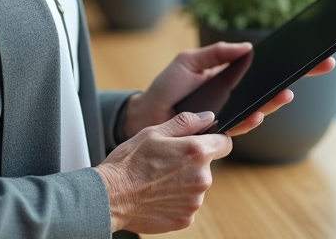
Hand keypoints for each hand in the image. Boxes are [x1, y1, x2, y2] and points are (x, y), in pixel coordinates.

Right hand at [95, 110, 231, 233]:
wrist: (110, 196)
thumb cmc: (128, 162)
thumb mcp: (153, 132)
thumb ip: (186, 122)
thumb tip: (209, 117)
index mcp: (196, 152)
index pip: (225, 143)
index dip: (214, 140)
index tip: (202, 141)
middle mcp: (201, 178)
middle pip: (207, 166)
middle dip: (191, 162)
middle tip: (165, 162)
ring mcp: (194, 201)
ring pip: (196, 186)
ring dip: (183, 182)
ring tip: (157, 180)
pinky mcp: (186, 219)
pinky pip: (186, 204)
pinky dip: (175, 200)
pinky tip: (156, 195)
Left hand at [121, 43, 335, 138]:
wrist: (146, 114)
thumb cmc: (168, 88)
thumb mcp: (189, 61)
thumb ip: (216, 54)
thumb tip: (247, 47)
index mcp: (233, 79)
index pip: (266, 70)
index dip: (289, 63)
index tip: (315, 51)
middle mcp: (237, 98)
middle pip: (273, 89)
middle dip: (298, 78)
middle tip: (323, 65)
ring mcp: (230, 115)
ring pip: (261, 109)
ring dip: (275, 102)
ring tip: (287, 92)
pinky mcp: (218, 131)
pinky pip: (239, 127)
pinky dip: (250, 119)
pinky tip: (258, 112)